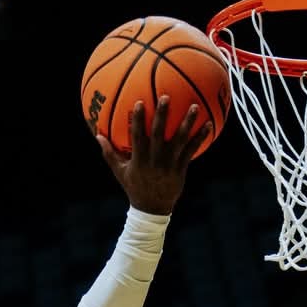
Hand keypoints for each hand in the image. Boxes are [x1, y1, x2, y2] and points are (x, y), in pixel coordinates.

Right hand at [97, 96, 211, 215]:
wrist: (152, 209)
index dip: (138, 120)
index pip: (138, 136)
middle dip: (162, 115)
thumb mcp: (120, 172)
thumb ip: (109, 154)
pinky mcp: (181, 168)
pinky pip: (191, 150)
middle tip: (166, 97)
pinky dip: (200, 138)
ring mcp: (170, 164)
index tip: (140, 103)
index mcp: (140, 159)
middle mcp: (155, 160)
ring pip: (179, 140)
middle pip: (159, 134)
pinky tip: (208, 125)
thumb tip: (97, 135)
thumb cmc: (134, 187)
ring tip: (195, 106)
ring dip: (187, 123)